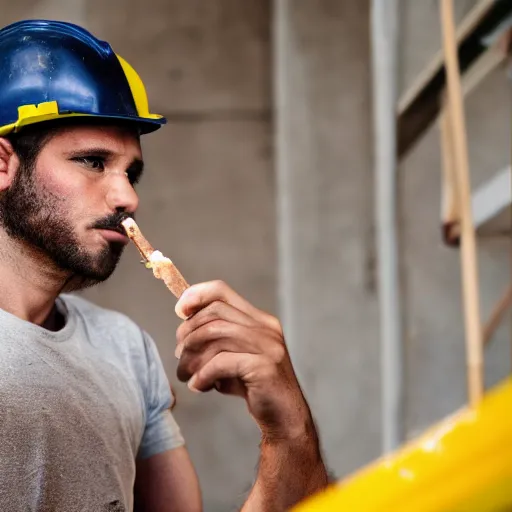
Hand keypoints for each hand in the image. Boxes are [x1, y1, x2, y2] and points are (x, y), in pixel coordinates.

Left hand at [174, 280, 313, 439]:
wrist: (285, 418)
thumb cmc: (254, 386)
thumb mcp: (233, 356)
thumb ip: (215, 339)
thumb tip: (183, 324)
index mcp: (258, 319)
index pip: (222, 291)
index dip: (195, 295)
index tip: (179, 312)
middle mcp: (265, 327)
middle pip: (214, 312)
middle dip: (189, 332)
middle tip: (179, 355)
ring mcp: (268, 345)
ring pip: (215, 334)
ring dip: (192, 356)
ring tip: (186, 374)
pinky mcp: (265, 367)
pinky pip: (221, 362)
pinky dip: (203, 375)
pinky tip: (198, 386)